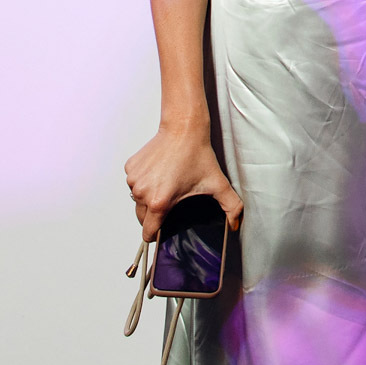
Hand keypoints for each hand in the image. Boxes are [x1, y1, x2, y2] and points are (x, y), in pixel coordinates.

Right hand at [123, 124, 243, 240]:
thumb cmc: (197, 154)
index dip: (155, 236)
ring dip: (147, 197)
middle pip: (141, 217)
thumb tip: (235, 225)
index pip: (148, 232)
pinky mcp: (130, 168)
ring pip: (137, 199)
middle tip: (169, 202)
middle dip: (153, 216)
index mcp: (159, 202)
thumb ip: (231, 207)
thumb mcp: (217, 183)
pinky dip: (143, 182)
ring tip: (165, 184)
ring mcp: (134, 179)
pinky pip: (134, 183)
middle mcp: (142, 193)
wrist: (183, 128)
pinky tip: (158, 173)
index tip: (161, 232)